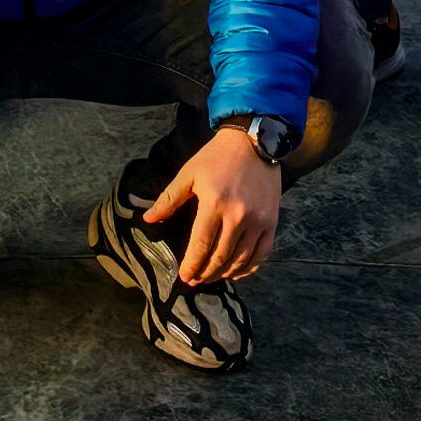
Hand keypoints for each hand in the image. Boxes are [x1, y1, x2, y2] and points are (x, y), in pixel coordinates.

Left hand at [149, 126, 281, 284]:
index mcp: (214, 203)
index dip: (191, 264)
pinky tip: (237, 273)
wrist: (254, 140)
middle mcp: (238, 216)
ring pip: (241, 259)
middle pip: (220, 256)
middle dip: (205, 273)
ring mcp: (258, 220)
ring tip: (212, 277)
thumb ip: (169, 199)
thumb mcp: (189, 173)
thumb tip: (148, 219)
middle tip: (195, 280)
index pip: (201, 245)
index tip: (184, 276)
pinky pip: (262, 253)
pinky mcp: (272, 221)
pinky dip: (249, 268)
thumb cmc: (217, 157)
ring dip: (224, 273)